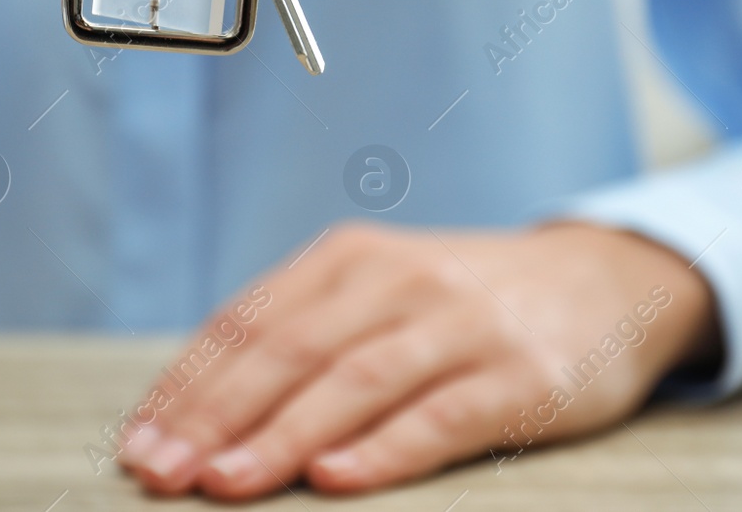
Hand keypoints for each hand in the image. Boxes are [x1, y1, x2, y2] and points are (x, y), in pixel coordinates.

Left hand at [118, 221, 720, 498]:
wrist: (604, 282)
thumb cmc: (465, 302)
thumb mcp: (380, 291)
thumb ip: (304, 332)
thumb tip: (200, 409)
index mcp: (347, 258)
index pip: (246, 323)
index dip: (185, 385)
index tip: (136, 441)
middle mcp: (395, 281)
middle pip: (286, 350)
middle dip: (212, 416)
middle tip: (158, 471)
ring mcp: (458, 325)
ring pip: (352, 381)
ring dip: (279, 435)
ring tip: (223, 482)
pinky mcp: (519, 375)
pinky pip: (441, 415)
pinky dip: (384, 448)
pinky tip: (334, 479)